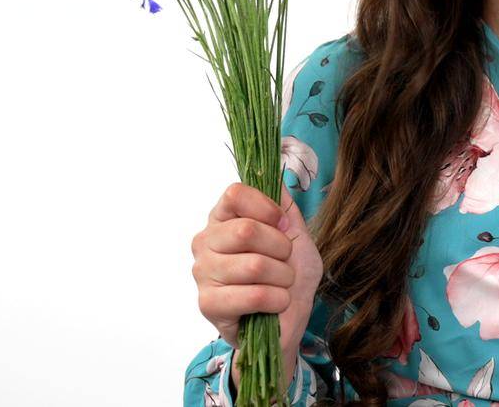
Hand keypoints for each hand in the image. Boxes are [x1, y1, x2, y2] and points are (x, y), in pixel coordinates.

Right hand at [192, 182, 321, 388]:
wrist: (289, 320)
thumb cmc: (288, 275)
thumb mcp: (296, 234)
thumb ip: (285, 206)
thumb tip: (276, 178)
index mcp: (223, 218)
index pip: (235, 194)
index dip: (267, 208)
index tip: (283, 225)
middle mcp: (205, 241)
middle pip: (245, 230)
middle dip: (281, 248)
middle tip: (285, 262)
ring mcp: (202, 273)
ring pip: (254, 265)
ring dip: (282, 277)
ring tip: (281, 285)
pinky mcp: (208, 304)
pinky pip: (254, 295)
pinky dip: (277, 299)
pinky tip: (275, 304)